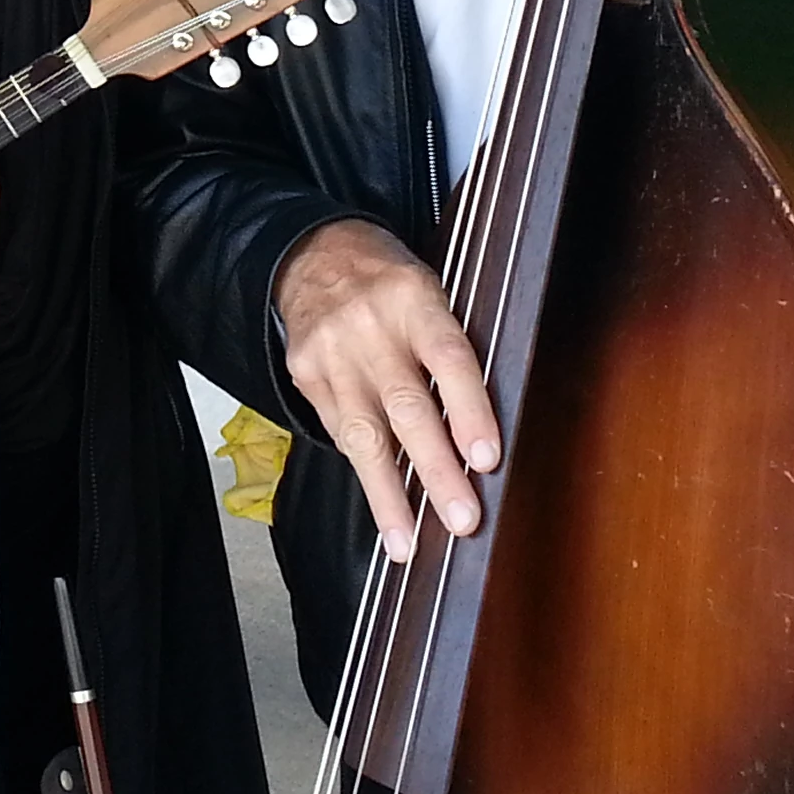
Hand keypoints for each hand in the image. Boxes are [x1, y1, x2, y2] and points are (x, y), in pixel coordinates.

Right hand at [271, 219, 500, 563]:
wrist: (314, 253)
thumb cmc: (390, 282)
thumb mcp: (430, 291)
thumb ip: (451, 348)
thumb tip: (483, 431)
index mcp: (414, 298)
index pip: (449, 358)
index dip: (470, 410)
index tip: (487, 458)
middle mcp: (369, 326)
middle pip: (406, 406)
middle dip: (436, 469)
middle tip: (462, 518)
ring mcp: (332, 353)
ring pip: (363, 433)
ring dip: (389, 494)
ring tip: (408, 541)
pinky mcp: (305, 374)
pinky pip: (339, 433)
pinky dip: (365, 473)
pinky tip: (384, 508)